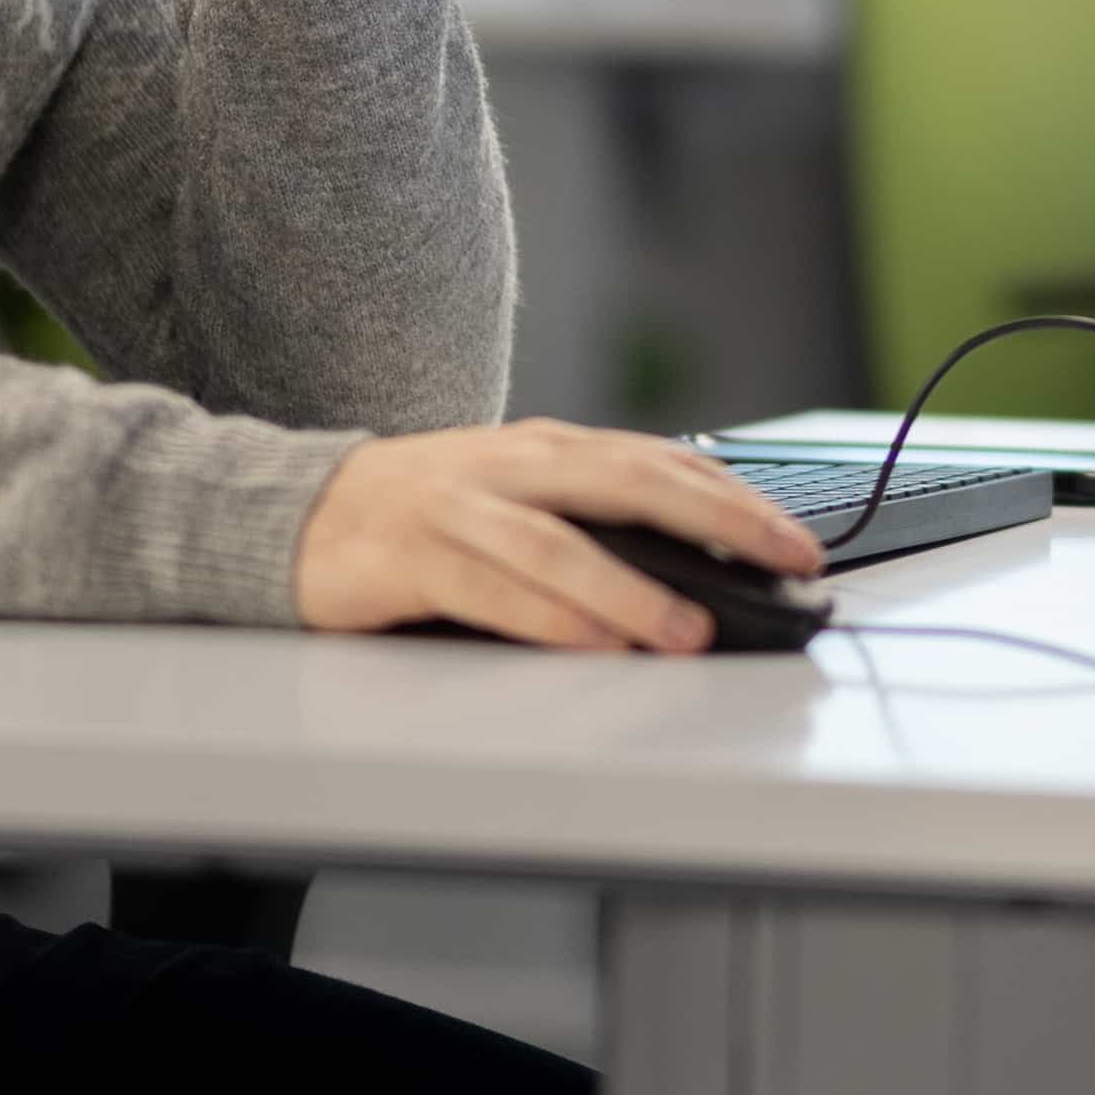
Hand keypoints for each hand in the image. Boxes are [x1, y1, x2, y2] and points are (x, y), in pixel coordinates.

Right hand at [294, 421, 828, 652]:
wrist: (296, 512)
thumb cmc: (422, 515)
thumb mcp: (517, 498)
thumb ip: (590, 520)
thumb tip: (695, 572)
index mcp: (548, 449)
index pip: (663, 462)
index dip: (738, 498)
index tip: (798, 541)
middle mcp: (513, 466)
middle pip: (633, 482)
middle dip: (720, 522)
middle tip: (784, 562)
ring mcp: (462, 507)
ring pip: (564, 544)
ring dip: (633, 592)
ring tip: (690, 631)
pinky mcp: (413, 556)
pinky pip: (494, 589)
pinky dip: (549, 619)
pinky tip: (593, 644)